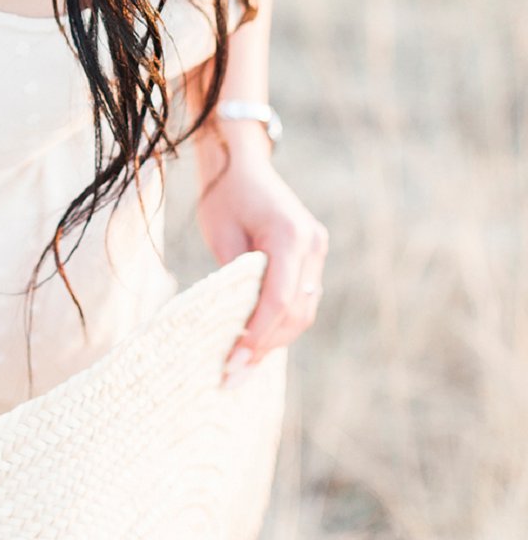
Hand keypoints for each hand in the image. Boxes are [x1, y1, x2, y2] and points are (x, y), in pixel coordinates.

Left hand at [194, 131, 328, 384]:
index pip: (279, 300)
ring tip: (242, 366)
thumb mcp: (221, 236)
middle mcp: (312, 244)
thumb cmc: (223, 195)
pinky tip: (257, 341)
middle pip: (296, 312)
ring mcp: (317, 249)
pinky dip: (281, 322)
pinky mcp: (312, 255)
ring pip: (303, 310)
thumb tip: (238, 329)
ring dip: (275, 340)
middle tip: (232, 377)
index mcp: (290, 236)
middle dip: (266, 347)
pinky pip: (302, 297)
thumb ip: (235, 279)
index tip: (232, 364)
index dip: (257, 337)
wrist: (240, 162)